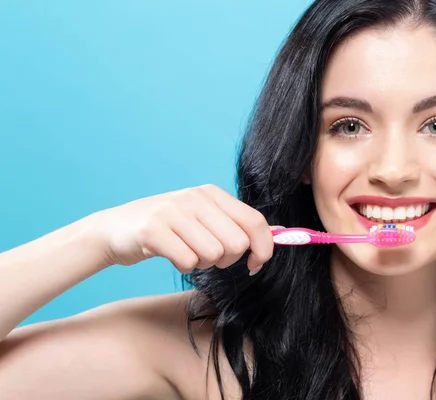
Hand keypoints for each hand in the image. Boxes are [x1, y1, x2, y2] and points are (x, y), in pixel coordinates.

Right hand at [89, 184, 273, 273]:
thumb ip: (235, 224)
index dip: (263, 248)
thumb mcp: (202, 218)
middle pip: (237, 243)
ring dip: (202, 263)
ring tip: (185, 251)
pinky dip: (183, 266)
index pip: (255, 222)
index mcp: (212, 193)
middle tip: (208, 256)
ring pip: (214, 255)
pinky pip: (188, 261)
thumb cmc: (168, 228)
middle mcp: (195, 198)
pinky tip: (170, 255)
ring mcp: (173, 211)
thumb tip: (277, 235)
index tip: (255, 264)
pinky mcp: (154, 230)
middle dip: (227, 259)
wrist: (115, 229)